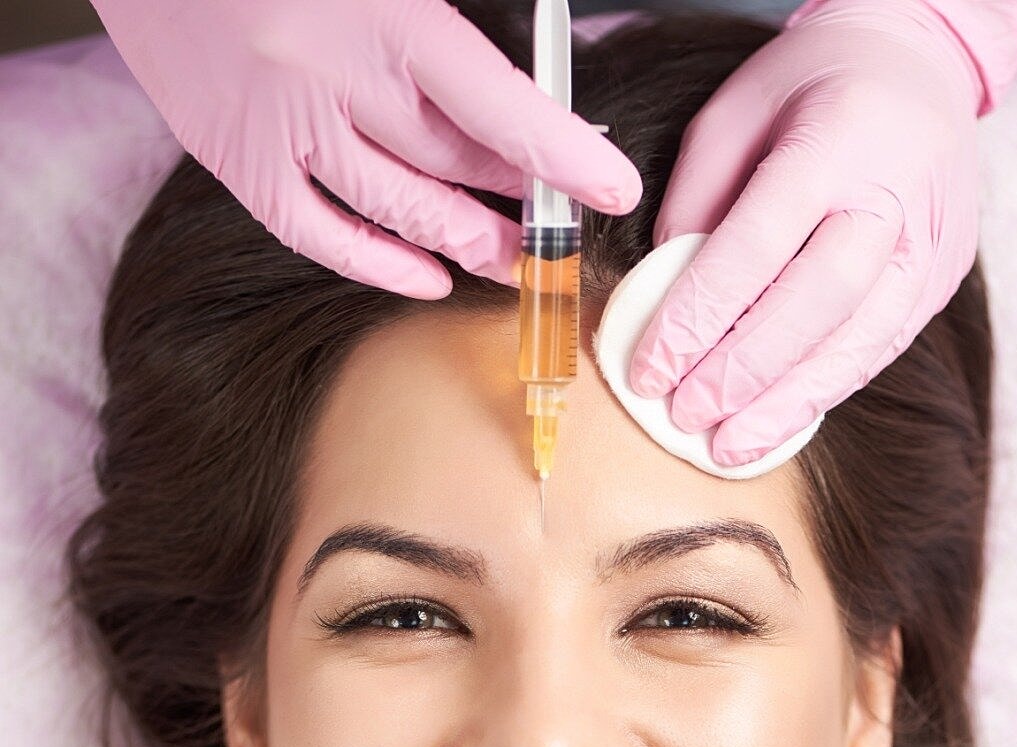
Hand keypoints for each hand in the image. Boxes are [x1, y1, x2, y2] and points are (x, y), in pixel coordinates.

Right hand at [90, 0, 641, 298]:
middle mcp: (331, 74)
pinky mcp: (235, 159)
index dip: (561, 155)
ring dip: (466, 243)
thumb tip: (518, 94)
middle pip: (453, 163)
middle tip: (559, 230)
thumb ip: (446, 24)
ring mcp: (280, 126)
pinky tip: (428, 280)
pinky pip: (318, 235)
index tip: (610, 190)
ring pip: (397, 208)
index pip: (497, 103)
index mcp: (382, 11)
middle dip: (518, 202)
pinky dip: (378, 265)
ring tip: (512, 262)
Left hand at [628, 0, 982, 465]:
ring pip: (857, 343)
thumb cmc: (809, 88)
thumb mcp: (732, 114)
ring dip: (784, 405)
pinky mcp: (940, 280)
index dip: (697, 319)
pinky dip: (822, 393)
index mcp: (838, 139)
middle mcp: (895, 195)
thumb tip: (664, 297)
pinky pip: (879, 351)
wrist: (917, 67)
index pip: (755, 247)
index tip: (649, 371)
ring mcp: (929, 242)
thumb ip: (695, 202)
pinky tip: (775, 424)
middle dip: (740, 372)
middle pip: (813, 304)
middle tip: (683, 415)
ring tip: (727, 446)